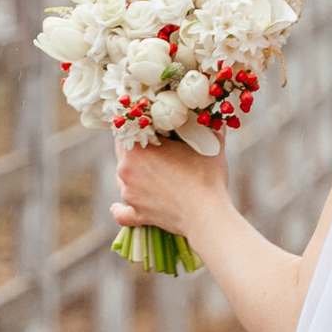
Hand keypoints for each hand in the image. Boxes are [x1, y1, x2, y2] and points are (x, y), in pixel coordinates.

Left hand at [112, 134, 232, 238]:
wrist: (207, 215)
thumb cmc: (207, 176)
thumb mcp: (210, 144)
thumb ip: (208, 127)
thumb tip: (213, 116)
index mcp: (136, 149)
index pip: (125, 129)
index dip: (137, 124)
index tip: (148, 124)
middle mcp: (126, 170)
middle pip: (122, 153)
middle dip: (135, 148)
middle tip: (153, 145)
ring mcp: (129, 194)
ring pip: (122, 179)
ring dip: (133, 173)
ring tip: (149, 171)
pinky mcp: (138, 214)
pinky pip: (122, 213)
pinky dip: (121, 209)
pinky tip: (118, 207)